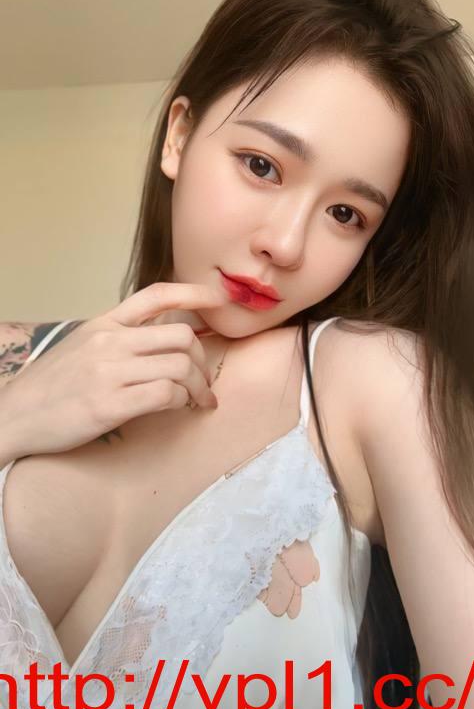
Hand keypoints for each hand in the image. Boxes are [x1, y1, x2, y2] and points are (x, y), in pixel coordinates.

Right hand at [0, 283, 226, 462]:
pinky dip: (182, 402)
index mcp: (104, 325)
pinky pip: (166, 394)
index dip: (194, 293)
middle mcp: (109, 342)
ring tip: (199, 401)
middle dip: (205, 361)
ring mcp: (109, 372)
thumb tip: (160, 342)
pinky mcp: (110, 404)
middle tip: (206, 382)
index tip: (218, 300)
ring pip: (180, 366)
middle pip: (182, 337)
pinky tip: (179, 409)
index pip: (156, 296)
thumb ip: (118, 339)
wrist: (12, 415)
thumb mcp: (82, 346)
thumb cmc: (50, 386)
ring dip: (199, 387)